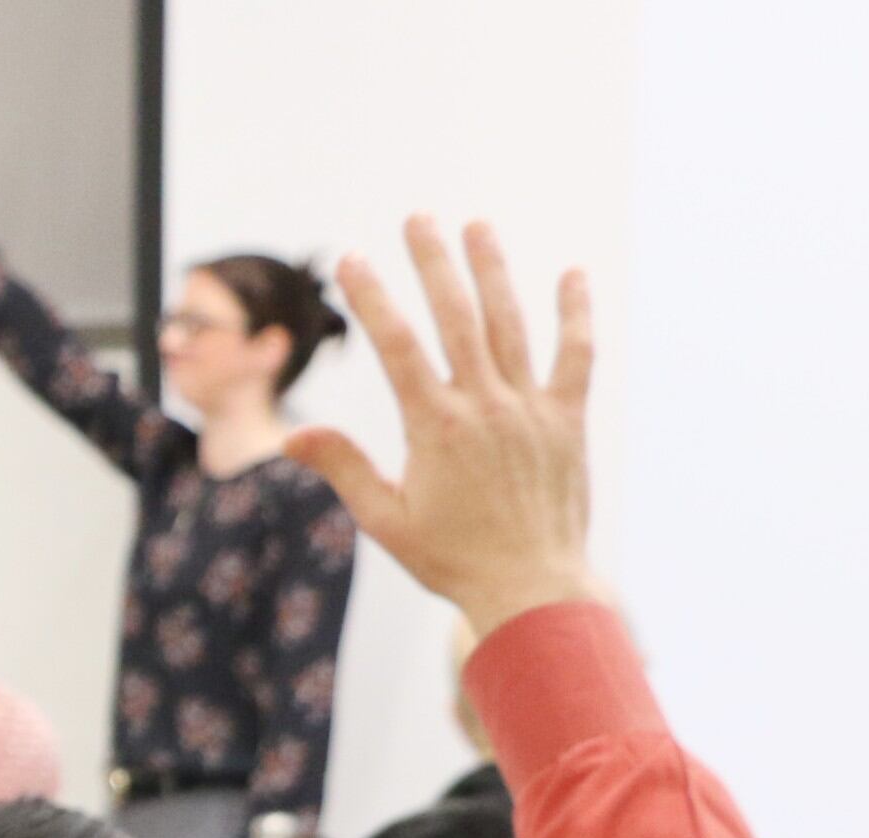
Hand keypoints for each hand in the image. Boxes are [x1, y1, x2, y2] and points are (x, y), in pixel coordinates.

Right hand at [285, 217, 602, 639]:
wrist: (531, 586)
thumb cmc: (451, 559)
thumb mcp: (386, 519)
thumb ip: (343, 467)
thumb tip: (293, 435)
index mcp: (435, 427)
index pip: (398, 346)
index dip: (372, 299)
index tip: (351, 260)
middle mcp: (485, 405)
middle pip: (457, 316)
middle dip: (433, 263)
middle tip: (417, 219)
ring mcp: (530, 408)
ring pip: (511, 324)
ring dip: (492, 271)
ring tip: (477, 227)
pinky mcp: (566, 420)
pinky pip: (576, 356)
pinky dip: (575, 314)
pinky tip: (571, 276)